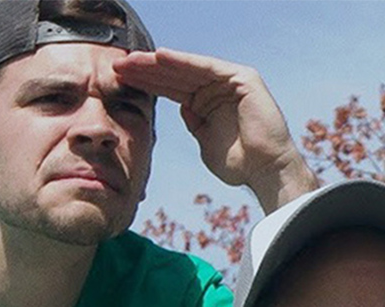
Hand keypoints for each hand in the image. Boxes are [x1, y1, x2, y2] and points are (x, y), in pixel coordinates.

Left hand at [112, 49, 316, 207]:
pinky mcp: (242, 78)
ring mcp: (231, 81)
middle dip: (147, 70)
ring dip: (159, 63)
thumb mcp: (205, 143)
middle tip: (118, 66)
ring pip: (188, 68)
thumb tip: (183, 108)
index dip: (147, 83)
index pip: (172, 88)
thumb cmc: (240, 165)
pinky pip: (207, 66)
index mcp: (207, 104)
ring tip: (132, 60)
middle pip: (176, 75)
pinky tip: (160, 56)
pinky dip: (184, 61)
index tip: (119, 80)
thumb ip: (194, 124)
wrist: (267, 172)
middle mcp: (219, 88)